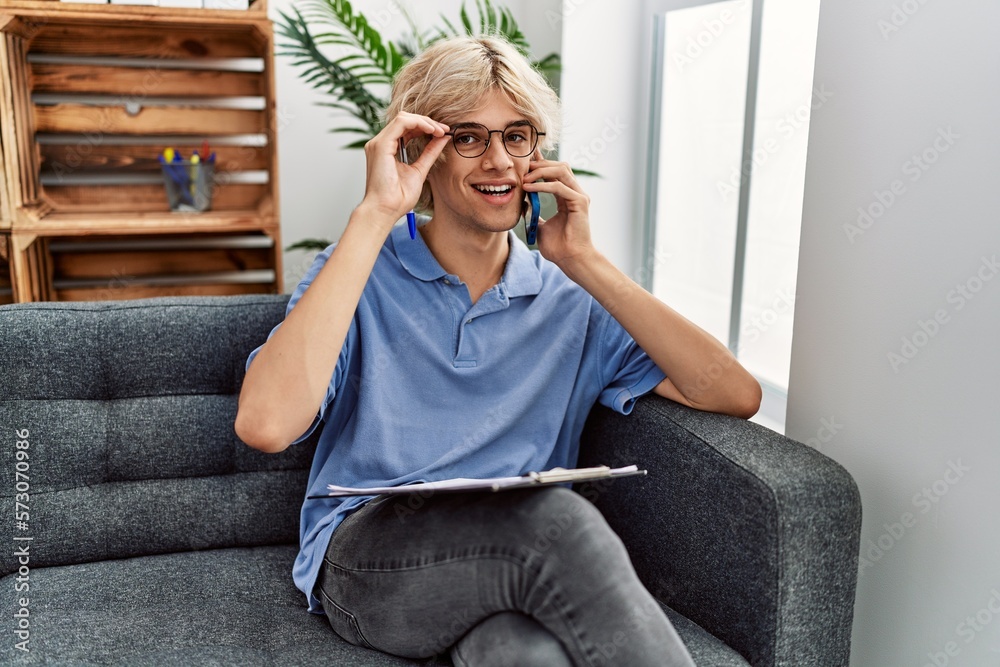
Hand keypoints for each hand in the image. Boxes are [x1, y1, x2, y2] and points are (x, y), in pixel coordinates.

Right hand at [358, 112, 449, 230]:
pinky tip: (431, 130)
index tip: (443, 133)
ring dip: (424, 121)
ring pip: (403, 118)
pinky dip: (418, 123)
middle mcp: (380, 144)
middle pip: (405, 120)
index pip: (406, 129)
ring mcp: (378, 143)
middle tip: (444, 130)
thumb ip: (429, 153)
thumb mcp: (420, 170)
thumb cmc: (398, 198)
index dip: (425, 127)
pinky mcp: (381, 145)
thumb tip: (442, 138)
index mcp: (386, 149)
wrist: (385, 211)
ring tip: (440, 130)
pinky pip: (401, 123)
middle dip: (427, 122)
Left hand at [522, 154, 596, 268]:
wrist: (571, 260)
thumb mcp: (539, 227)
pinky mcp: (580, 202)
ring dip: (540, 171)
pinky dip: (542, 185)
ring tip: (524, 179)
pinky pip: (559, 186)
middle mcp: (575, 193)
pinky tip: (529, 188)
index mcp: (567, 196)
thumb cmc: (559, 247)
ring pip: (561, 170)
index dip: (541, 164)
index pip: (555, 172)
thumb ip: (533, 214)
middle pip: (559, 166)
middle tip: (522, 169)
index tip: (525, 161)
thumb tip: (521, 205)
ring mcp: (579, 196)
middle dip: (540, 164)